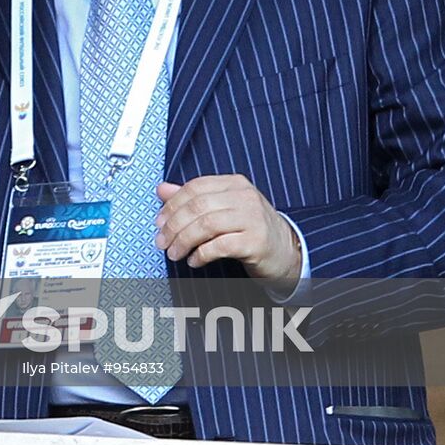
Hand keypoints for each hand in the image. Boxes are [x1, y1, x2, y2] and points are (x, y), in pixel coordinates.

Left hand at [154, 175, 301, 293]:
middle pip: (197, 206)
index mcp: (234, 184)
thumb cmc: (249, 229)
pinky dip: (201, 254)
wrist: (286, 251)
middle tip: (162, 241)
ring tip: (174, 253)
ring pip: (206, 225)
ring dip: (183, 241)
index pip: (195, 188)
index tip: (159, 222)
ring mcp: (253, 218)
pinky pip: (219, 246)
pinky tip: (194, 260)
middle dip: (173, 225)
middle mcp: (245, 197)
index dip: (172, 205)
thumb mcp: (222, 208)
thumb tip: (162, 189)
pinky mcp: (256, 242)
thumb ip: (192, 198)